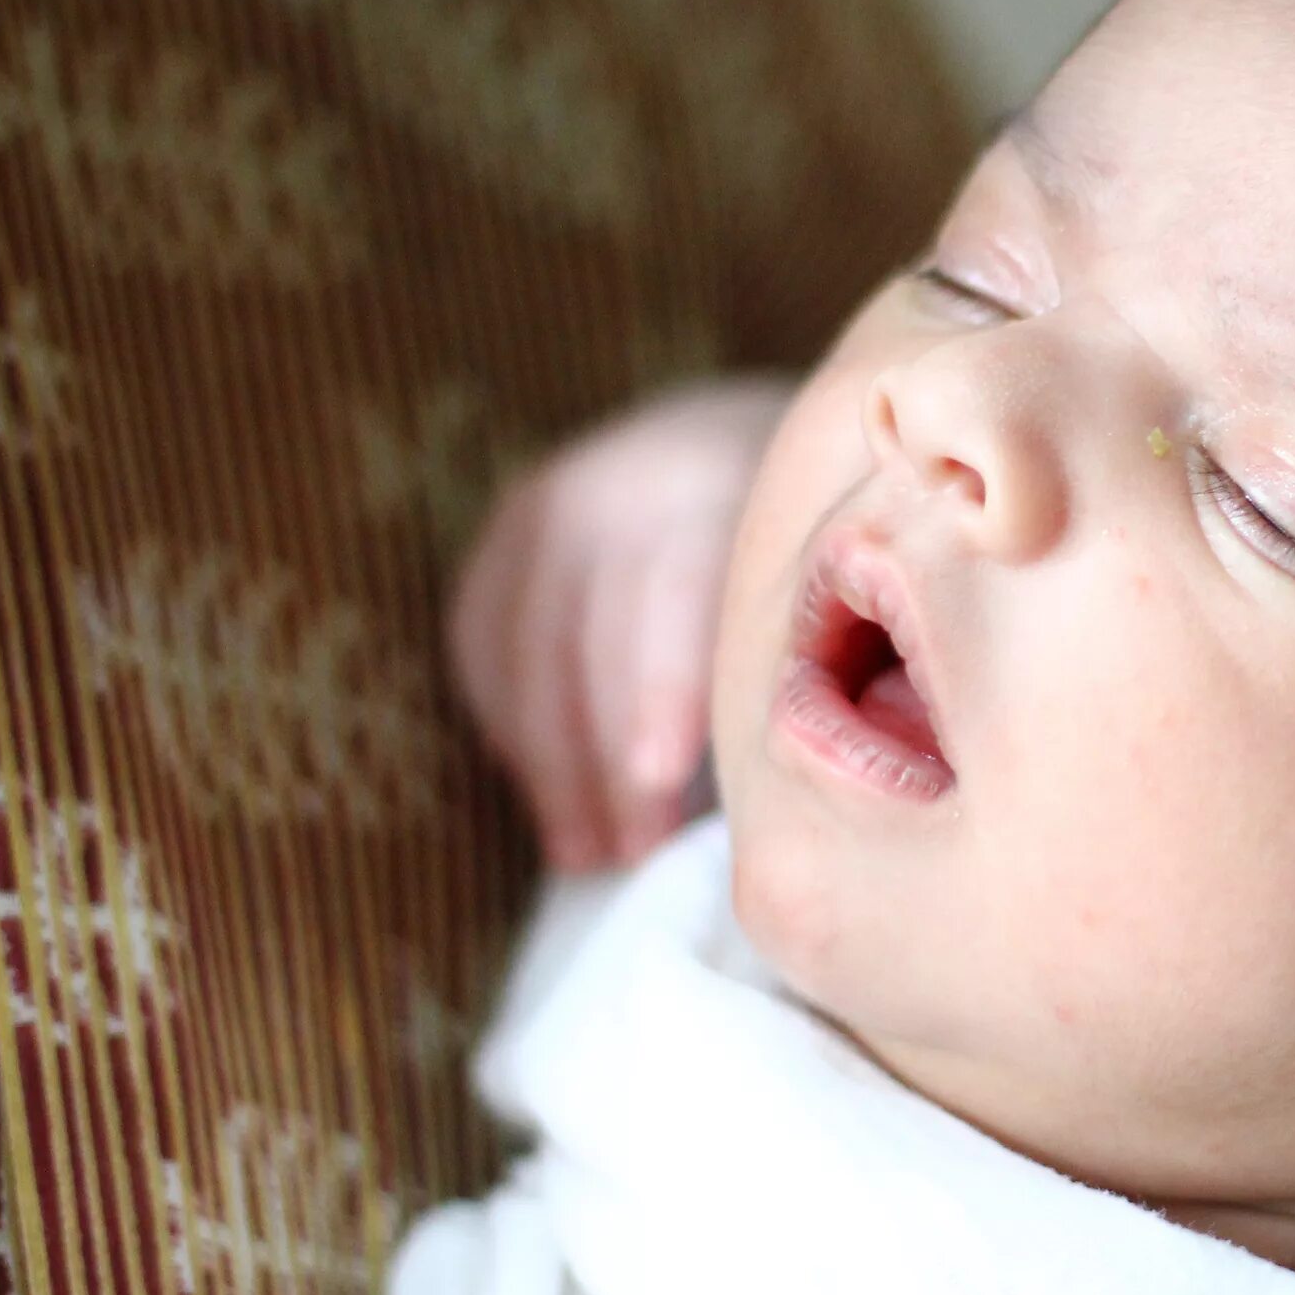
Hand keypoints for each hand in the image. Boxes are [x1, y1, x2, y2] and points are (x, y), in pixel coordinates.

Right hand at [448, 377, 795, 871]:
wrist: (724, 441)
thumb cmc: (793, 544)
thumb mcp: (811, 572)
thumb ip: (786, 650)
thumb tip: (781, 789)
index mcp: (707, 482)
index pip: (671, 592)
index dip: (659, 689)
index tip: (659, 778)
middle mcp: (612, 483)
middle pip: (586, 635)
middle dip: (602, 757)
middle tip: (634, 852)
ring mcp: (540, 507)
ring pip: (525, 655)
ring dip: (553, 769)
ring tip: (590, 854)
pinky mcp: (495, 543)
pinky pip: (484, 649)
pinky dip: (515, 731)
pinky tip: (554, 797)